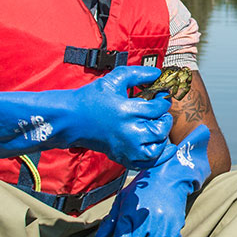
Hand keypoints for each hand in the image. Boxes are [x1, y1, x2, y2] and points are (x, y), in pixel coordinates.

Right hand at [0, 65, 172, 168]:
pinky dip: (156, 157)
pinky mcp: (121, 156)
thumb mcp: (113, 79)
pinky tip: (158, 147)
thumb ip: (137, 73)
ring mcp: (125, 147)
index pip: (158, 108)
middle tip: (162, 114)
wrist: (71, 119)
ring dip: (162, 139)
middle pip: (160, 130)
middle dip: (165, 120)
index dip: (164, 101)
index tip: (162, 97)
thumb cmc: (91, 98)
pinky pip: (145, 163)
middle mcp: (129, 132)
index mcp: (128, 111)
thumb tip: (157, 73)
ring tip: (159, 129)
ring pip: (156, 149)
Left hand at [94, 125, 209, 236]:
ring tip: (146, 234)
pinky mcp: (175, 227)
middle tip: (135, 235)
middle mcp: (146, 221)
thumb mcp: (122, 201)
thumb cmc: (142, 190)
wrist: (168, 177)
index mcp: (130, 214)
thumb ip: (110, 222)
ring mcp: (162, 225)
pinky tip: (159, 234)